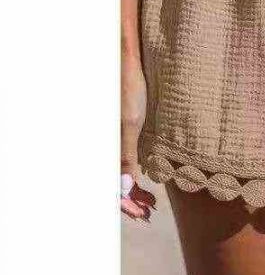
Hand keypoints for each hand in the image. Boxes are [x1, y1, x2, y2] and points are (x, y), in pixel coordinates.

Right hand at [121, 55, 154, 220]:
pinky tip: (147, 178)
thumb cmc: (128, 87)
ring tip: (149, 201)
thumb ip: (124, 155)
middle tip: (148, 212)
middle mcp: (107, 143)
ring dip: (132, 189)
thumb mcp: (129, 122)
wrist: (126, 59)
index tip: (142, 215)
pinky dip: (134, 172)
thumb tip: (123, 188)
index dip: (124, 204)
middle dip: (129, 199)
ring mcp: (114, 137)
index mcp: (105, 145)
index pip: (109, 185)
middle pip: (113, 181)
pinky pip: (124, 157)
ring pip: (118, 172)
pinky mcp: (122, 129)